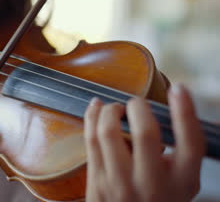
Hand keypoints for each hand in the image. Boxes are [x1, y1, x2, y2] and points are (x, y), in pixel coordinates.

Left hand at [84, 83, 204, 201]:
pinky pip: (90, 140)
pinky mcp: (96, 181)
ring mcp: (120, 183)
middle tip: (137, 104)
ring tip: (116, 108)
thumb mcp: (182, 179)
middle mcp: (151, 183)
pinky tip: (96, 107)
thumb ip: (182, 149)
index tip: (178, 89)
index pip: (190, 142)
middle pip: (144, 132)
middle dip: (138, 106)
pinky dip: (92, 116)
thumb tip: (178, 103)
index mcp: (181, 180)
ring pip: (108, 132)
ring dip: (110, 110)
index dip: (185, 111)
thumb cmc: (159, 197)